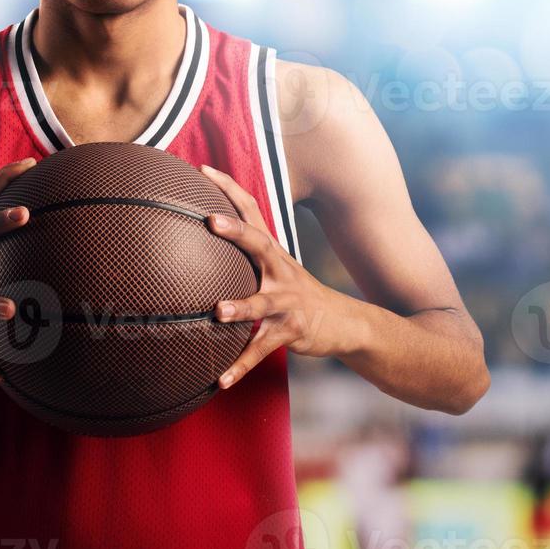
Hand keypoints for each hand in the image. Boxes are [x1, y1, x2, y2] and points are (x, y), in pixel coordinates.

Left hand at [199, 164, 357, 388]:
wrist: (346, 324)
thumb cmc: (298, 294)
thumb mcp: (277, 268)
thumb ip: (247, 252)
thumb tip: (209, 231)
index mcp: (273, 253)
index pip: (251, 211)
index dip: (229, 188)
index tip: (203, 168)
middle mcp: (281, 271)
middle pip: (258, 244)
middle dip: (235, 231)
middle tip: (209, 220)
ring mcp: (289, 302)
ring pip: (262, 302)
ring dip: (240, 307)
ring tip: (217, 311)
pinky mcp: (293, 331)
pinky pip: (262, 349)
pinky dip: (240, 366)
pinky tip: (220, 381)